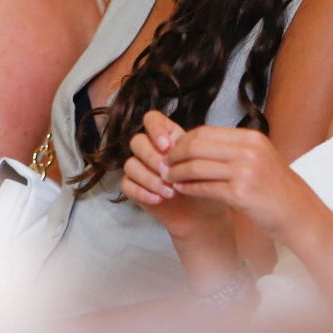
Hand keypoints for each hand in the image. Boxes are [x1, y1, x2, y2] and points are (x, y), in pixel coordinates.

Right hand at [120, 110, 232, 242]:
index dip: (155, 129)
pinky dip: (142, 192)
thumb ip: (188, 155)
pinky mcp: (134, 187)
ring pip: (130, 164)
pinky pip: (127, 185)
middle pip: (137, 141)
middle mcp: (150, 149)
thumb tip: (171, 156)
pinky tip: (159, 200)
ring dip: (149, 178)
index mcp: (167, 136)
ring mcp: (140, 168)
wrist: (201, 213)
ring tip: (170, 192)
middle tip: (168, 174)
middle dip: (151, 158)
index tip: (167, 147)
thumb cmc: (205, 185)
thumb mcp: (203, 165)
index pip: (151, 119)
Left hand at [162, 125, 317, 244]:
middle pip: (197, 145)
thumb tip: (197, 143)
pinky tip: (182, 190)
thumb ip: (233, 149)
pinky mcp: (241, 194)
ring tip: (169, 178)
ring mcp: (245, 172)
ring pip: (197, 166)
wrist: (298, 214)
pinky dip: (189, 188)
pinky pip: (204, 187)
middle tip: (164, 164)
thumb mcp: (259, 158)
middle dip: (175, 154)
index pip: (205, 132)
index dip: (183, 141)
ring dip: (177, 172)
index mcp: (251, 138)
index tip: (172, 150)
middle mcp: (248, 151)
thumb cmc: (276, 188)